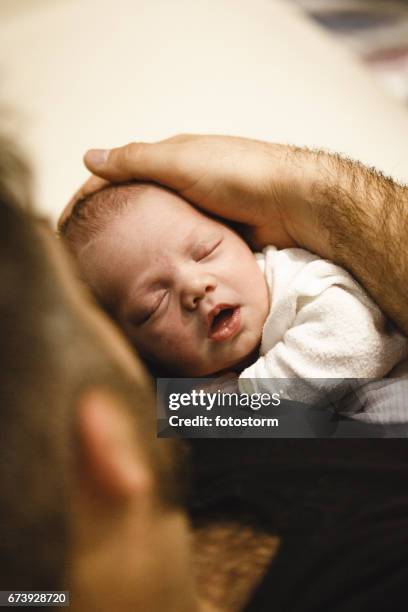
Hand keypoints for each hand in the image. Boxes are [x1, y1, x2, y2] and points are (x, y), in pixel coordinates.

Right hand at [61, 134, 319, 249]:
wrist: (291, 203)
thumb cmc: (237, 173)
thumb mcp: (180, 160)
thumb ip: (136, 160)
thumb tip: (89, 157)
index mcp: (171, 159)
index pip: (120, 173)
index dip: (92, 194)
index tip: (69, 220)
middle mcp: (183, 183)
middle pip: (138, 203)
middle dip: (112, 221)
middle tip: (86, 250)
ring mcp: (199, 211)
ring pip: (158, 228)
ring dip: (137, 243)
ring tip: (112, 266)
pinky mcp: (213, 235)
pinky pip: (179, 245)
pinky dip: (163, 255)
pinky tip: (149, 270)